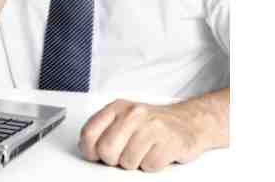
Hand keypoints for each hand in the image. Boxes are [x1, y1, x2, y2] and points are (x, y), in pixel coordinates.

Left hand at [78, 99, 205, 171]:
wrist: (187, 122)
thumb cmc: (152, 124)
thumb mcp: (124, 119)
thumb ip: (104, 131)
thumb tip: (87, 149)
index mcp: (117, 108)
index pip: (89, 132)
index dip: (90, 150)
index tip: (96, 154)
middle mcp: (133, 114)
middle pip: (107, 150)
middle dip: (114, 159)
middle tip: (125, 152)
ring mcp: (152, 126)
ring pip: (127, 162)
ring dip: (136, 162)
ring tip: (145, 150)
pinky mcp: (169, 141)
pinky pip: (149, 166)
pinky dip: (153, 164)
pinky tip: (157, 152)